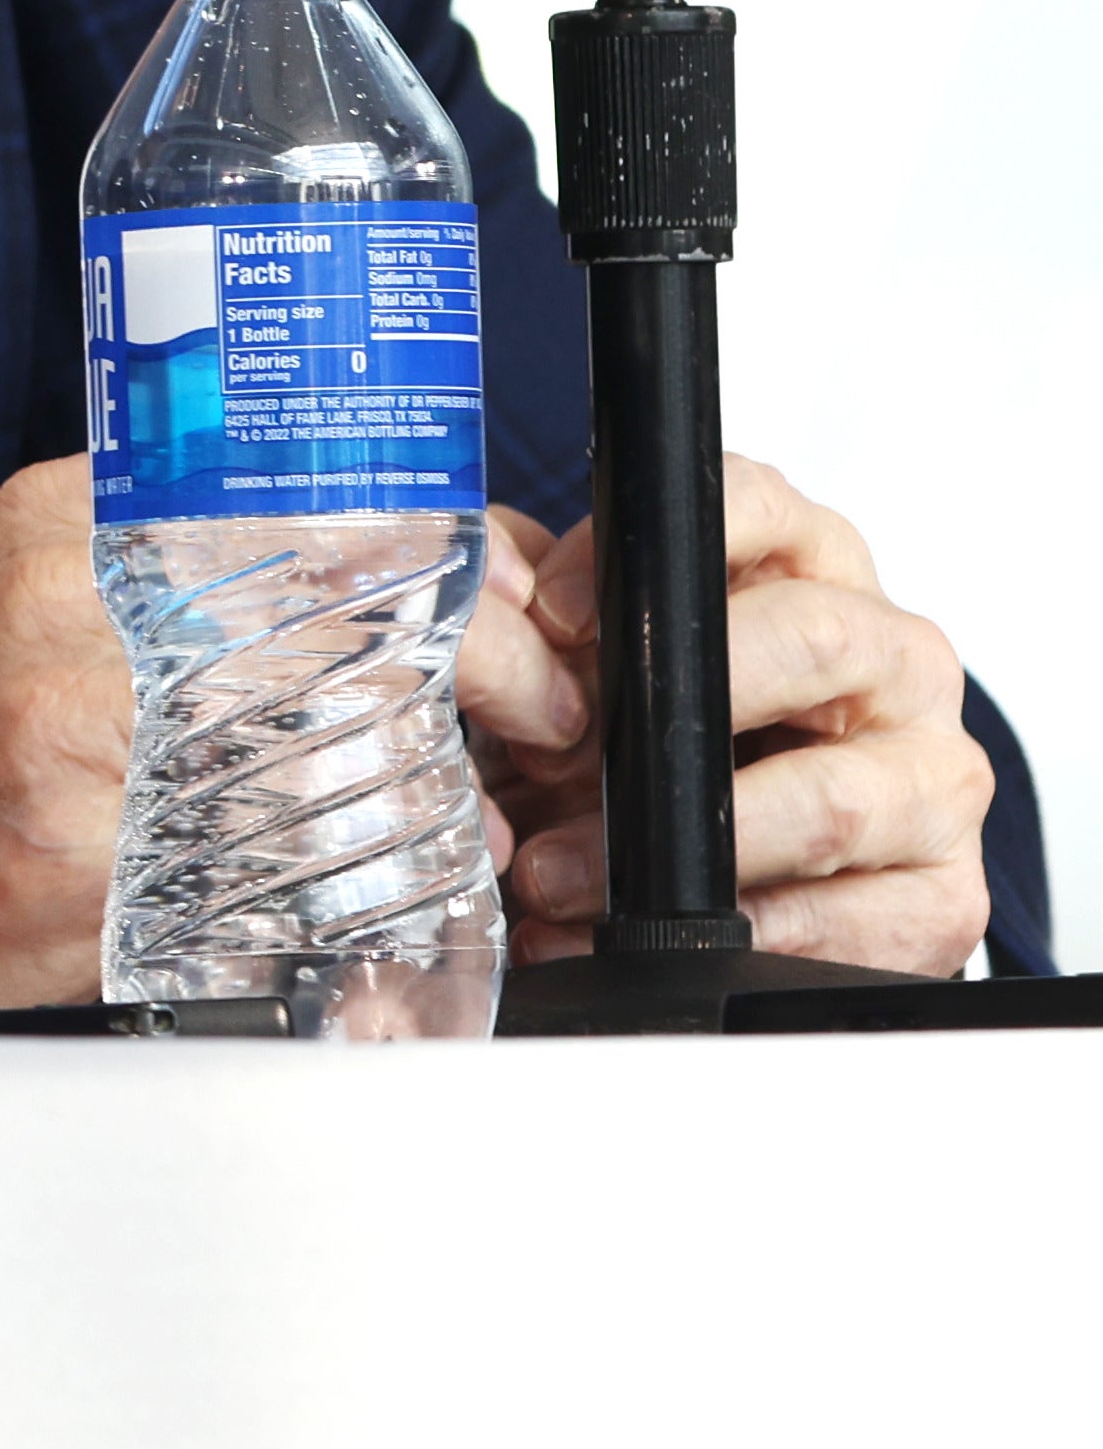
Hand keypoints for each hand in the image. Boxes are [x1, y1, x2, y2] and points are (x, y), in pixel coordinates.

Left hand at [467, 457, 991, 975]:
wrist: (759, 872)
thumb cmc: (668, 739)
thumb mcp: (599, 655)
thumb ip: (543, 611)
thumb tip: (501, 607)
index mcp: (813, 568)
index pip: (755, 503)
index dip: (651, 553)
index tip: (558, 616)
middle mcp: (895, 658)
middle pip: (808, 640)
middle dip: (671, 715)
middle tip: (558, 767)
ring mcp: (934, 777)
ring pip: (830, 800)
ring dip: (684, 854)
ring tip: (568, 879)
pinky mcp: (946, 895)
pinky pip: (855, 922)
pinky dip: (739, 936)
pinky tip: (657, 944)